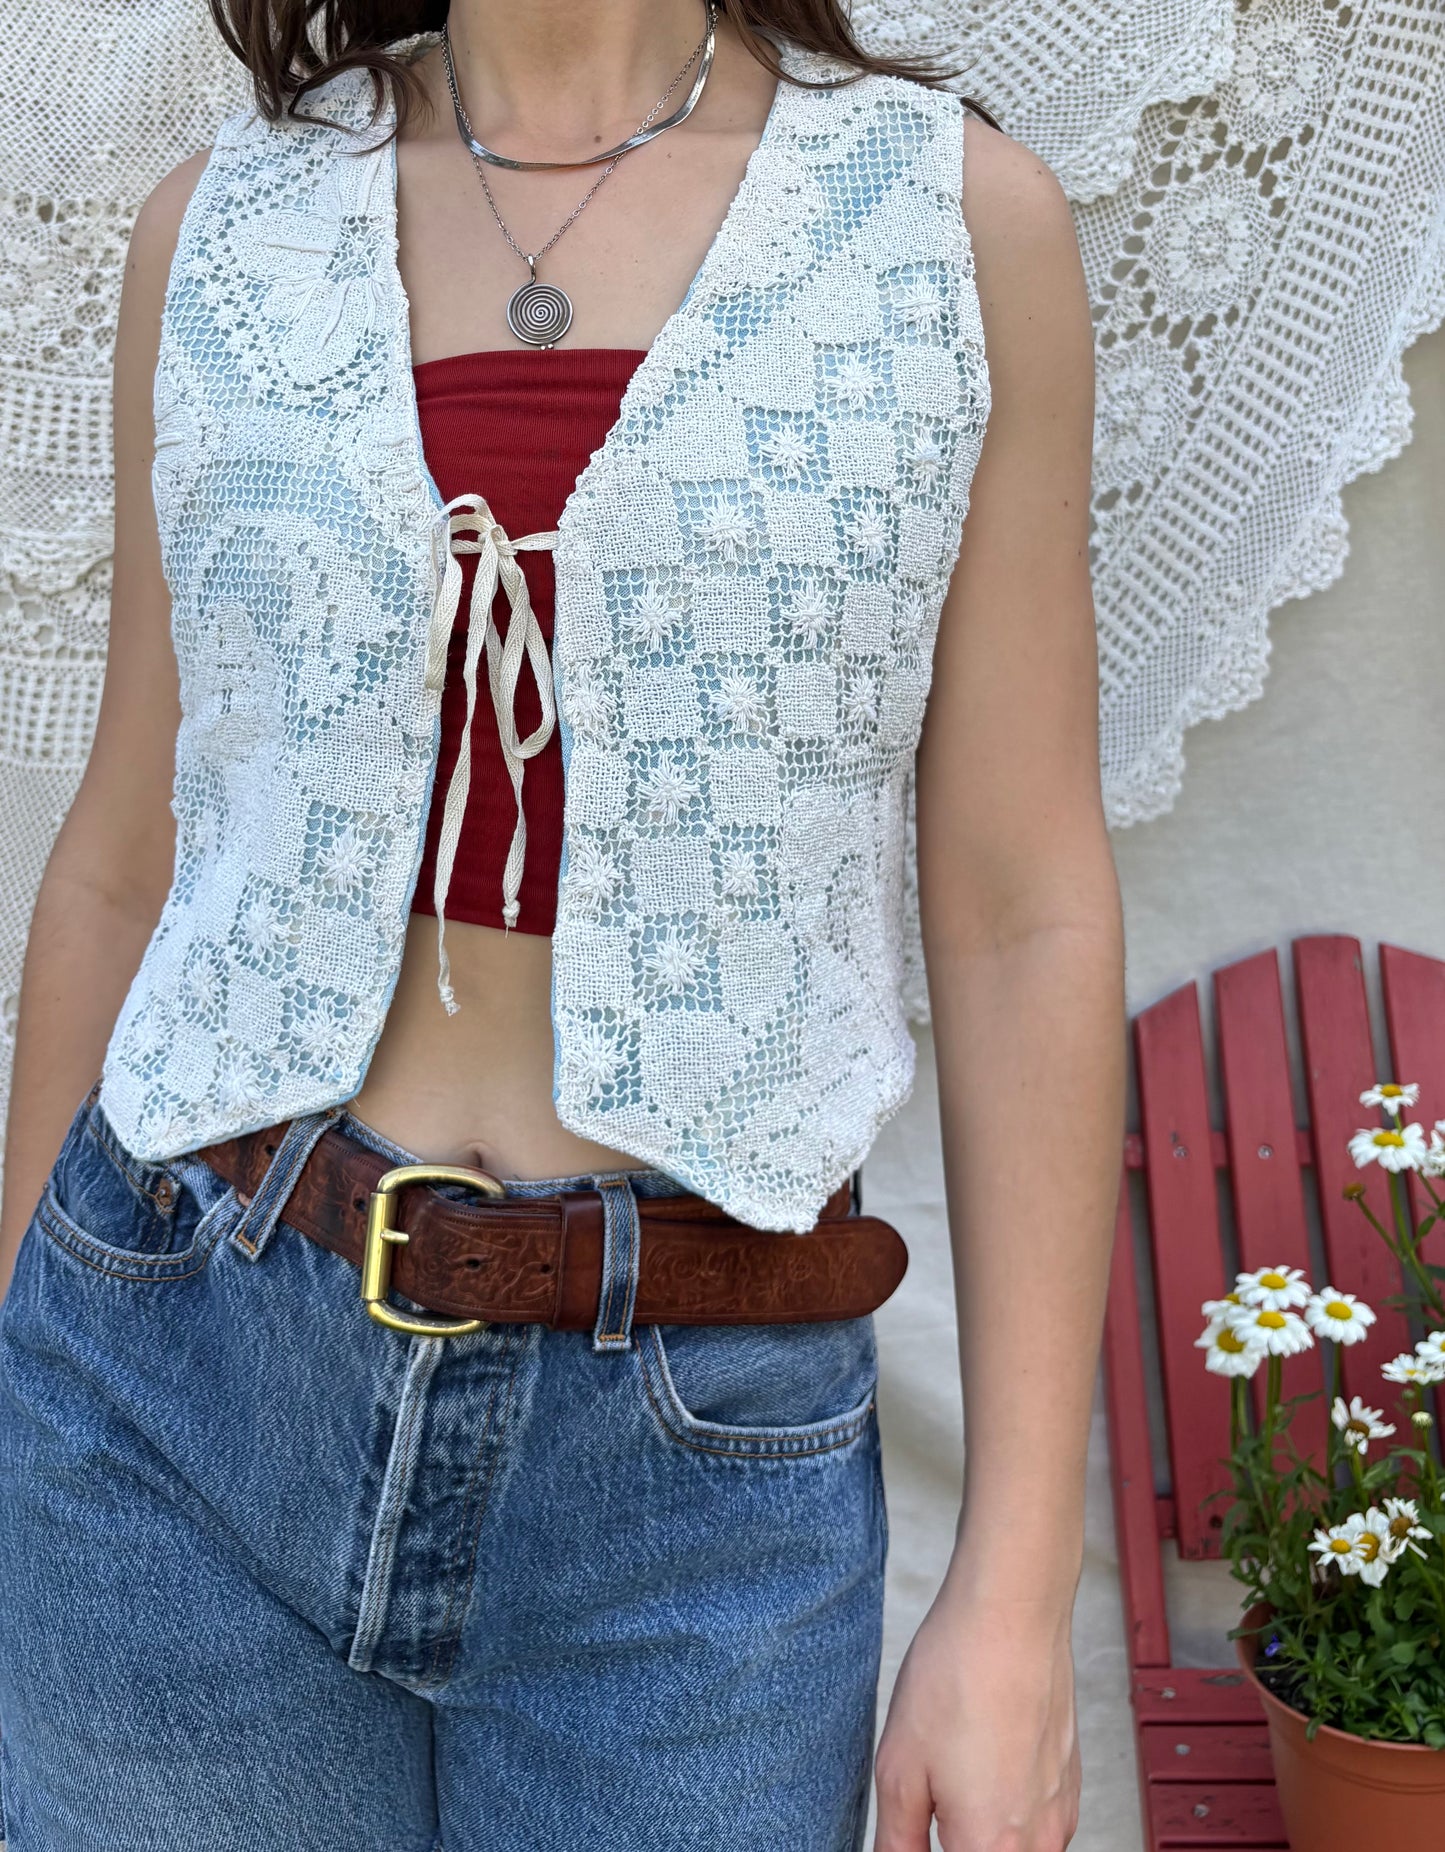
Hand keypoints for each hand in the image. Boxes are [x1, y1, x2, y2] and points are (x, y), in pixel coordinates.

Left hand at [872, 1581, 1080, 1850]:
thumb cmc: (956, 1679)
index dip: (927, 1849)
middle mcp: (1038, 1843)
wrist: (1011, 1616)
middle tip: (930, 1811)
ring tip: (953, 1784)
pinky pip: (1039, 1828)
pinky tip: (981, 1771)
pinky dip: (1009, 1816)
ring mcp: (1061, 1814)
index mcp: (991, 1848)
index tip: (918, 1827)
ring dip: (984, 1836)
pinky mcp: (1070, 1784)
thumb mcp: (899, 1769)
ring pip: (1019, 1850)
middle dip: (955, 1841)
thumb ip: (897, 1841)